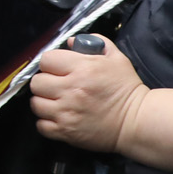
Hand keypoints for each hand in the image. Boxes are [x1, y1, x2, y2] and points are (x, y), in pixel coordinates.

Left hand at [30, 36, 148, 152]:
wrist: (137, 121)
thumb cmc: (126, 89)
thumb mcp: (116, 57)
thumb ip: (94, 42)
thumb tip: (71, 42)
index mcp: (82, 69)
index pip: (46, 60)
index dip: (51, 63)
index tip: (57, 68)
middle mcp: (71, 90)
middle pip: (37, 82)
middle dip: (45, 81)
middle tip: (55, 85)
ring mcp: (66, 113)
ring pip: (36, 104)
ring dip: (44, 102)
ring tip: (56, 101)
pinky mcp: (66, 132)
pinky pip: (41, 126)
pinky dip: (46, 122)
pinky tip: (58, 117)